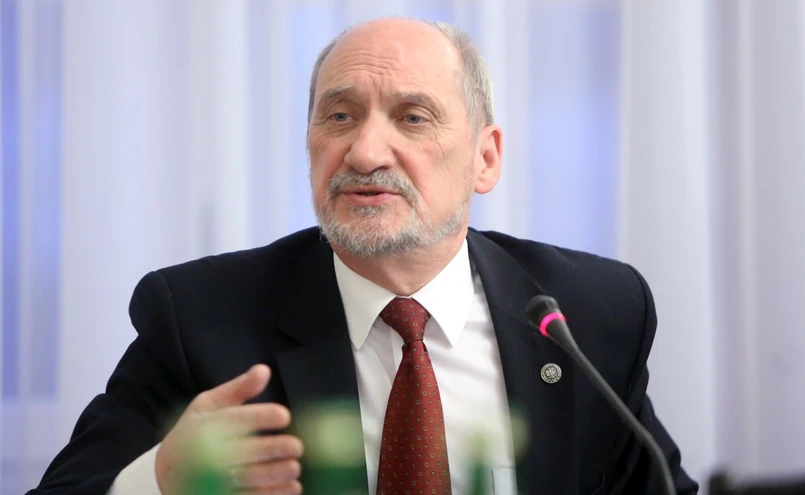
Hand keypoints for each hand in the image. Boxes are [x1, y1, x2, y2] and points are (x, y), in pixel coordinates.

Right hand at [155, 364, 302, 494]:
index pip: (236, 420)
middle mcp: (206, 454)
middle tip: (296, 446)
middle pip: (247, 451)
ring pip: (250, 478)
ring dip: (277, 474)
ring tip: (294, 467)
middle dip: (276, 449)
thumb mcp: (207, 405)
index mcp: (205, 426)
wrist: (165, 472)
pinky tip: (291, 486)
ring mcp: (212, 480)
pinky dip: (274, 493)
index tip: (284, 416)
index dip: (262, 417)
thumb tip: (264, 370)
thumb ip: (238, 389)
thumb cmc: (192, 434)